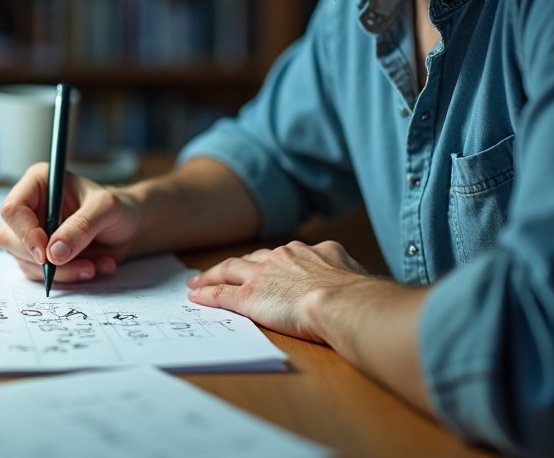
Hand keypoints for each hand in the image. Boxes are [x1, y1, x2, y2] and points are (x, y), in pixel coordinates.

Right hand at [0, 161, 142, 283]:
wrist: (128, 229)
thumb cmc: (118, 209)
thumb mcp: (107, 209)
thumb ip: (82, 226)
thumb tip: (54, 252)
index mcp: (38, 184)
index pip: (13, 209)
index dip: (25, 233)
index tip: (46, 253)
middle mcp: (30, 208)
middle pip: (10, 239)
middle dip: (44, 260)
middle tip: (81, 265)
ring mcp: (31, 234)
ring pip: (26, 262)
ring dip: (62, 272)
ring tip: (95, 265)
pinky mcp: (40, 256)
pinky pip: (41, 275)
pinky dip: (68, 277)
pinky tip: (93, 267)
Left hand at [186, 240, 373, 342]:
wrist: (342, 302)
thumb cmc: (357, 297)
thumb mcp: (356, 277)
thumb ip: (348, 277)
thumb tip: (357, 287)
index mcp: (312, 251)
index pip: (286, 255)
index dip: (271, 261)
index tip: (264, 265)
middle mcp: (284, 256)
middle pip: (253, 258)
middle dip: (238, 264)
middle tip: (223, 270)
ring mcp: (264, 276)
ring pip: (229, 270)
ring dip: (211, 275)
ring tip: (197, 281)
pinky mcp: (249, 297)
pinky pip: (221, 293)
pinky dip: (206, 293)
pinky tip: (195, 296)